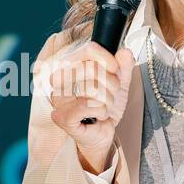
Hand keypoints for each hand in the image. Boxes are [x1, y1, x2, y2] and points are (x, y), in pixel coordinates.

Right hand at [44, 40, 134, 162]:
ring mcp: (59, 99)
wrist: (102, 134)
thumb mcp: (119, 82)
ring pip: (92, 88)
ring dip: (108, 100)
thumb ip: (124, 65)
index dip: (108, 59)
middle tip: (110, 94)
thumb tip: (124, 52)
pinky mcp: (62, 117)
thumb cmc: (105, 106)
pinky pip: (88, 106)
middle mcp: (59, 81)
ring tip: (104, 106)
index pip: (89, 50)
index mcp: (70, 67)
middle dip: (111, 83)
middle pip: (92, 68)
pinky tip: (98, 116)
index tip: (115, 69)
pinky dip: (101, 112)